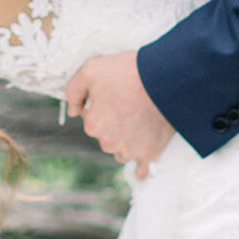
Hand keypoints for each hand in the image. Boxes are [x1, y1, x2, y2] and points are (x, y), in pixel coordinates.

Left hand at [64, 49, 173, 171]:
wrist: (166, 79)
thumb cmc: (129, 72)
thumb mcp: (91, 70)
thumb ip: (73, 91)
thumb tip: (73, 110)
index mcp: (93, 124)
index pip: (90, 118)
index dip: (101, 103)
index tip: (114, 94)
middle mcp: (109, 142)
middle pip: (106, 135)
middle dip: (114, 123)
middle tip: (129, 104)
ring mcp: (130, 150)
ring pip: (121, 149)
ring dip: (127, 140)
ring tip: (141, 120)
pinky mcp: (150, 153)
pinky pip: (141, 168)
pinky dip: (140, 166)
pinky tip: (140, 164)